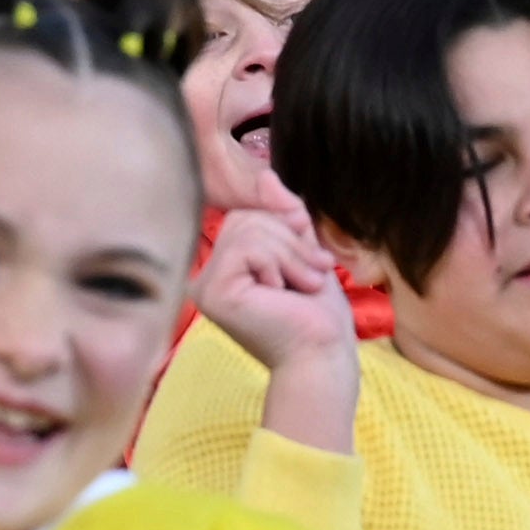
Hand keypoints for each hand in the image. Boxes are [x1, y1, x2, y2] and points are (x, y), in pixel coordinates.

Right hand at [192, 205, 359, 452]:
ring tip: (303, 286)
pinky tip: (283, 293)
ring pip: (248, 229)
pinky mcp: (213, 292)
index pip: (246, 217)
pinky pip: (248, 247)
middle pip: (246, 218)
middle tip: (311, 278)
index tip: (313, 263)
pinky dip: (279, 263)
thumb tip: (266, 174)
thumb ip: (284, 215)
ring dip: (290, 255)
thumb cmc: (318, 315)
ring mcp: (205, 285)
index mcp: (224, 269)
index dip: (285, 228)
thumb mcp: (303, 253)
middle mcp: (206, 276)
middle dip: (290, 241)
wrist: (323, 356)